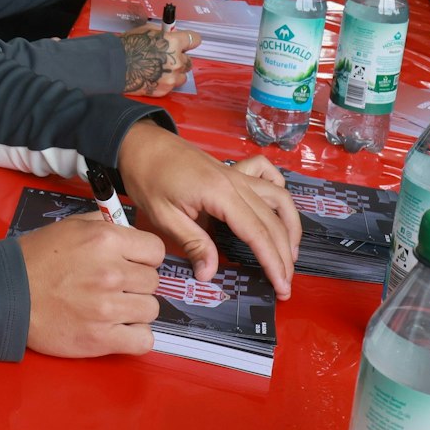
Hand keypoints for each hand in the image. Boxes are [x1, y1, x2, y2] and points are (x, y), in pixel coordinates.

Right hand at [20, 212, 165, 357]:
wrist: (7, 294)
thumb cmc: (36, 259)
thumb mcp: (70, 226)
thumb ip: (104, 224)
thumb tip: (129, 229)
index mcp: (106, 241)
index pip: (156, 250)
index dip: (144, 257)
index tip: (132, 264)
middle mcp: (111, 273)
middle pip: (153, 282)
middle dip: (137, 283)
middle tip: (116, 286)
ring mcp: (107, 308)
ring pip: (150, 310)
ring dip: (135, 310)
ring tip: (113, 308)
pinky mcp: (101, 338)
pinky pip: (143, 340)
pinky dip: (135, 337)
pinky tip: (119, 329)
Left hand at [116, 125, 300, 295]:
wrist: (140, 143)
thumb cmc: (147, 177)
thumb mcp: (163, 215)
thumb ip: (192, 243)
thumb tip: (210, 274)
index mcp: (221, 194)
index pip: (258, 233)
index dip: (273, 262)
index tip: (281, 286)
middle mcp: (236, 182)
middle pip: (273, 221)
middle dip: (284, 255)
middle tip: (285, 283)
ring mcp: (237, 174)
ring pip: (279, 198)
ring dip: (290, 226)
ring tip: (289, 254)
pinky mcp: (232, 170)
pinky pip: (266, 176)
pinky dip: (278, 191)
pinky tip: (277, 210)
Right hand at [120, 24, 197, 95]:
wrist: (114, 66)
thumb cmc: (128, 46)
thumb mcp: (147, 31)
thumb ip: (164, 35)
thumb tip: (172, 36)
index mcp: (173, 43)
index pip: (194, 40)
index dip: (190, 40)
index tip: (188, 42)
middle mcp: (176, 61)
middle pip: (189, 61)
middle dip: (180, 58)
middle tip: (168, 58)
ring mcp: (171, 77)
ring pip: (182, 76)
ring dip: (175, 72)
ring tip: (161, 70)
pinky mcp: (164, 90)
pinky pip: (171, 86)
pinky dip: (165, 82)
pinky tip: (154, 77)